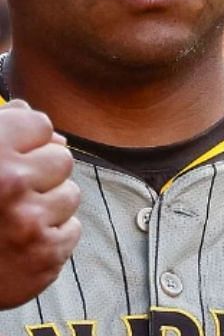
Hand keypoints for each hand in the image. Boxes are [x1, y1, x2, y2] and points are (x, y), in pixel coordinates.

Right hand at [0, 100, 80, 308]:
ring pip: (70, 194)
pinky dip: (50, 237)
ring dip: (47, 206)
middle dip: (40, 174)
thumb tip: (32, 114)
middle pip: (62, 158)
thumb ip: (0, 129)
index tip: (9, 157)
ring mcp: (29, 220)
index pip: (40, 124)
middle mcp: (10, 182)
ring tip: (10, 221)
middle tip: (9, 194)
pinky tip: (19, 243)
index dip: (25, 141)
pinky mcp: (45, 253)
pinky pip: (72, 229)